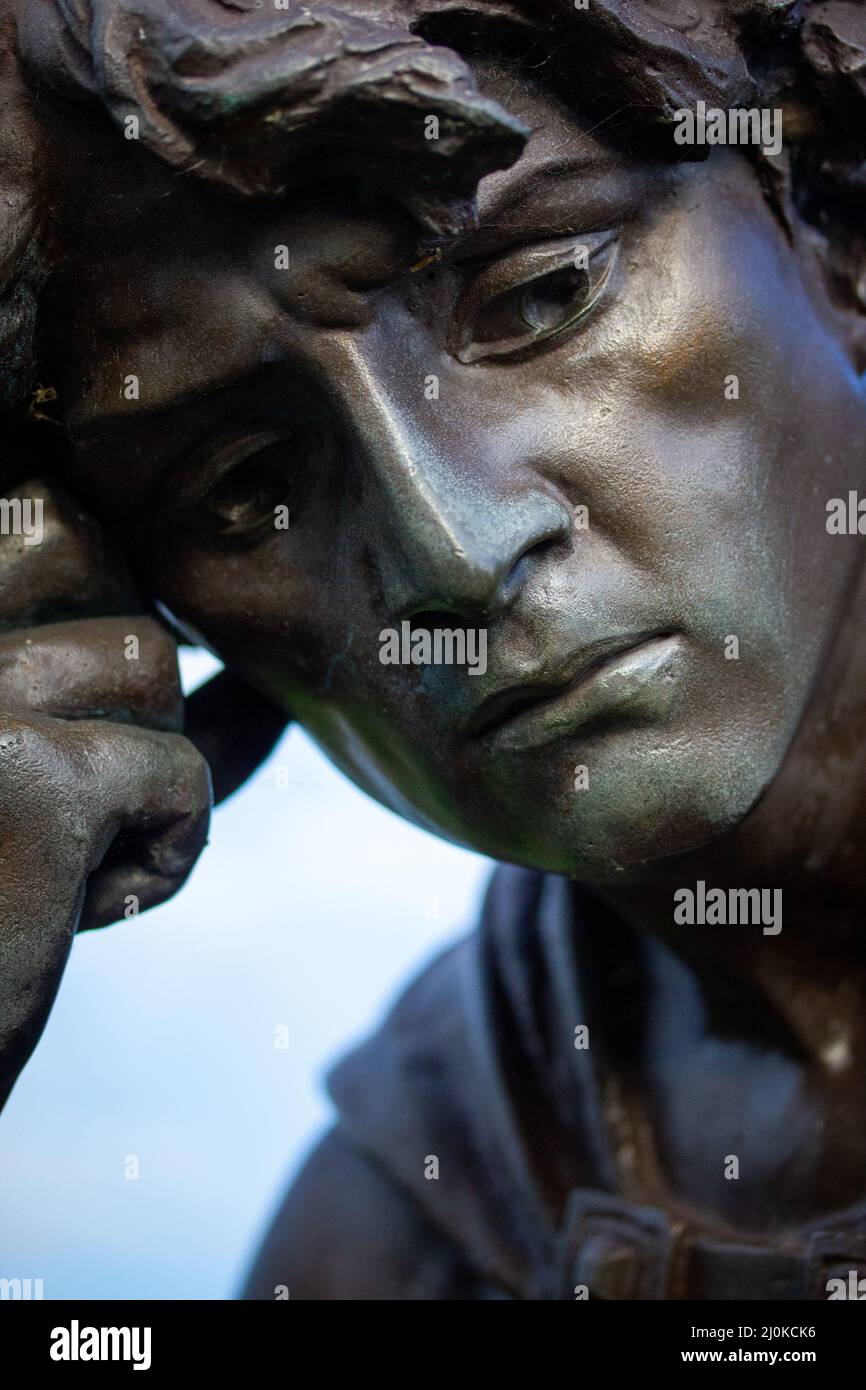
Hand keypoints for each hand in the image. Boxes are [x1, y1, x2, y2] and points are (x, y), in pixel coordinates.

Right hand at [0, 473, 210, 1106]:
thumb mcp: (31, 763)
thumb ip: (113, 690)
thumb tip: (255, 661)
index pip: (58, 516)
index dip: (106, 602)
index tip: (95, 698)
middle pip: (110, 585)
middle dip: (124, 697)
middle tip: (48, 798)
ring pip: (150, 666)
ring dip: (137, 773)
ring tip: (49, 857)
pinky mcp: (28, 778)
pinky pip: (179, 770)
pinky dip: (163, 847)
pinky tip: (77, 904)